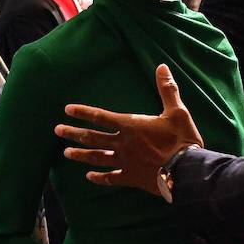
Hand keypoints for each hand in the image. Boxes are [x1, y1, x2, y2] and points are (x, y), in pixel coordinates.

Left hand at [57, 64, 202, 192]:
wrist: (186, 170)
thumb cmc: (182, 139)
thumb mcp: (177, 111)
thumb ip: (167, 89)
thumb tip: (162, 66)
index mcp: (131, 125)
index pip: (101, 116)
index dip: (83, 112)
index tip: (67, 110)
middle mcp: (123, 143)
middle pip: (92, 137)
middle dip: (73, 133)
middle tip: (57, 131)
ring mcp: (125, 162)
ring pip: (96, 157)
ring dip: (80, 155)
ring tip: (66, 153)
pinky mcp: (131, 177)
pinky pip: (110, 178)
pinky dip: (99, 178)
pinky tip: (89, 177)